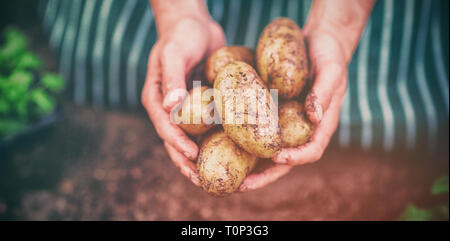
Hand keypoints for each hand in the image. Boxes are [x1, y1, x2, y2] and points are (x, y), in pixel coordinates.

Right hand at [141, 12, 224, 185]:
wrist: (194, 24)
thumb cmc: (180, 36)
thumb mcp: (174, 54)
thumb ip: (172, 80)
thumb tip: (171, 106)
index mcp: (156, 100)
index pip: (165, 128)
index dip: (178, 145)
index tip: (193, 157)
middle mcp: (170, 108)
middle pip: (176, 141)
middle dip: (188, 163)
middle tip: (203, 182)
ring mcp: (187, 108)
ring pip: (193, 139)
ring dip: (202, 158)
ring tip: (216, 177)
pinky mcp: (203, 104)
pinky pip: (209, 126)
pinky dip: (216, 140)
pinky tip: (231, 152)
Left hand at [240, 0, 373, 191]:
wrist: (319, 43)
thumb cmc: (330, 56)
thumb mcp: (332, 71)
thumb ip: (325, 93)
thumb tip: (314, 117)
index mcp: (321, 125)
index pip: (311, 151)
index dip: (295, 159)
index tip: (278, 158)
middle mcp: (302, 129)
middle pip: (285, 161)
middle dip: (265, 175)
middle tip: (243, 185)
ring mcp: (287, 123)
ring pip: (268, 151)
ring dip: (251, 166)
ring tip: (228, 174)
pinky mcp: (273, 113)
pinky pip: (258, 131)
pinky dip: (244, 141)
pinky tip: (223, 143)